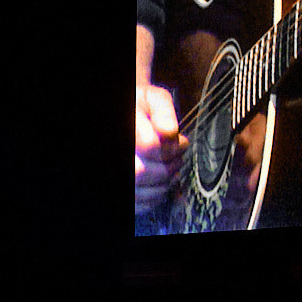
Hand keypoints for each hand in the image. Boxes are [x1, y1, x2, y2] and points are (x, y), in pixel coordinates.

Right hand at [134, 25, 181, 212]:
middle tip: (179, 157)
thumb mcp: (153, 98)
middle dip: (167, 167)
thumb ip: (163, 111)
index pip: (149, 146)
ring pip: (139, 189)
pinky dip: (155, 197)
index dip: (171, 147)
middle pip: (140, 172)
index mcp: (126, 125)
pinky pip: (138, 203)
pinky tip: (163, 183)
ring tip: (173, 169)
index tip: (183, 142)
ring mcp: (119, 173)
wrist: (132, 115)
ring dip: (164, 183)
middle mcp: (119, 151)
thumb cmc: (142, 107)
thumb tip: (169, 131)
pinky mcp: (124, 190)